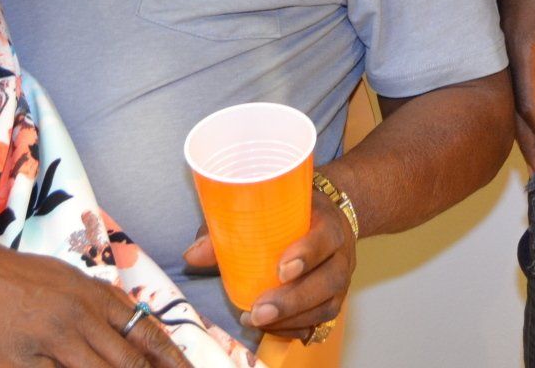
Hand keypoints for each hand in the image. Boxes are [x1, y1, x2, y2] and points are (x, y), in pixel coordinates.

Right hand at [0, 237, 192, 367]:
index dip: (171, 359)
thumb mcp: (68, 278)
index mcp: (94, 296)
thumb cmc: (17, 274)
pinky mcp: (23, 363)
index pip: (145, 331)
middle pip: (129, 362)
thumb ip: (100, 302)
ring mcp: (53, 342)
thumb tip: (131, 321)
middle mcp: (81, 318)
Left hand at [184, 189, 356, 341]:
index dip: (307, 253)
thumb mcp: (269, 206)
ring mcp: (341, 279)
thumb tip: (192, 254)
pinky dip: (296, 328)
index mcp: (328, 221)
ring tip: (257, 321)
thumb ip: (229, 225)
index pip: (325, 237)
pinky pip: (321, 321)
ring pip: (326, 305)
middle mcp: (341, 252)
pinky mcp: (334, 299)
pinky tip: (272, 328)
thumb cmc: (294, 211)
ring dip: (291, 318)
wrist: (328, 217)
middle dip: (293, 300)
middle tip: (260, 311)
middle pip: (328, 279)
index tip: (282, 269)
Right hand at [496, 0, 534, 169]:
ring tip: (534, 146)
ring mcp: (504, 41)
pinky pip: (513, 76)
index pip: (529, 105)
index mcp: (520, 50)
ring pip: (510, 92)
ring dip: (522, 122)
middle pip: (512, 107)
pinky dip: (522, 99)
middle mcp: (506, 51)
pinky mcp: (508, 31)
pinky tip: (531, 103)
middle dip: (526, 140)